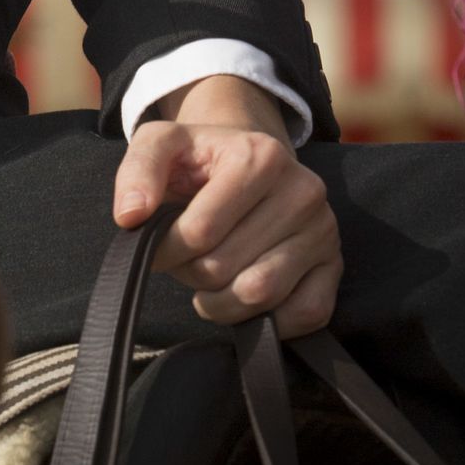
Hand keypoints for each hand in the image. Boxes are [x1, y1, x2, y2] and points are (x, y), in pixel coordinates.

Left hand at [113, 73, 341, 339]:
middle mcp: (303, 190)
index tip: (156, 244)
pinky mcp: (334, 266)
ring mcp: (324, 231)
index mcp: (260, 156)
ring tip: (208, 281)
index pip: (199, 231)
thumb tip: (130, 216)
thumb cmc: (201, 159)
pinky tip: (243, 297)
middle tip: (184, 259)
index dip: (165, 248)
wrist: (250, 162)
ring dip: (220, 302)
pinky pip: (305, 314)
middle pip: (225, 267)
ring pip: (260, 295)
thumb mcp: (162, 145)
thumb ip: (138, 170)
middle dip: (190, 273)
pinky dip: (268, 320)